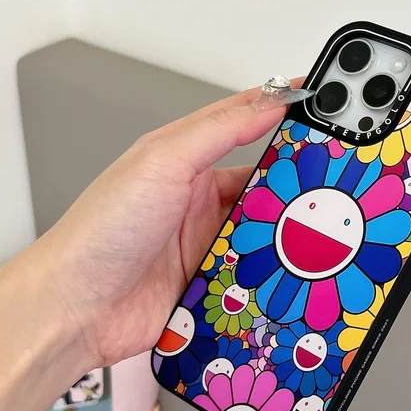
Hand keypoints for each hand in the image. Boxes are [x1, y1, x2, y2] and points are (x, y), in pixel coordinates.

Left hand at [34, 82, 297, 368]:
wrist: (76, 308)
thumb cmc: (104, 228)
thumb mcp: (163, 161)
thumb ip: (219, 130)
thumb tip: (270, 102)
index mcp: (187, 158)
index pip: (245, 122)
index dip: (282, 109)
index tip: (322, 103)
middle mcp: (200, 196)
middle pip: (264, 180)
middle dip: (297, 179)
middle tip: (335, 177)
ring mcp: (209, 238)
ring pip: (267, 226)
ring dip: (289, 228)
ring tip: (321, 226)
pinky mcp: (215, 277)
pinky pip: (258, 267)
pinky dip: (276, 268)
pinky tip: (297, 267)